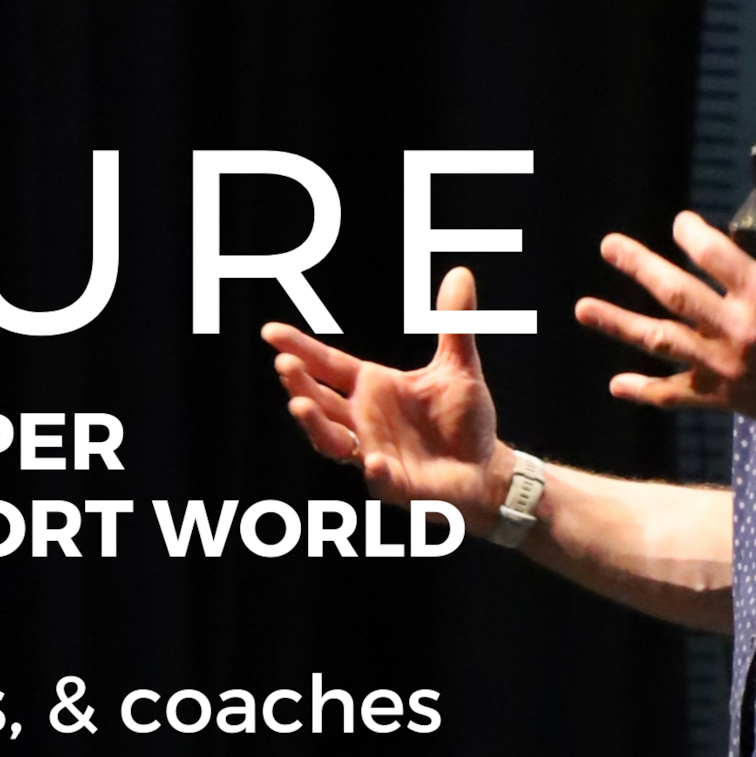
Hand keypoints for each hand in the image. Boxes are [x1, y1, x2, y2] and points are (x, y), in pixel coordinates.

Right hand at [263, 267, 511, 516]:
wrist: (485, 468)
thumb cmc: (463, 418)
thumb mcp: (459, 366)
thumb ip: (454, 324)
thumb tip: (461, 273)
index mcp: (371, 388)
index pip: (327, 365)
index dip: (300, 348)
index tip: (270, 333)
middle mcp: (363, 419)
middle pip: (319, 401)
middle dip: (299, 385)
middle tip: (285, 365)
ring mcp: (373, 452)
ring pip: (331, 441)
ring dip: (315, 426)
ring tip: (300, 407)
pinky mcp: (395, 483)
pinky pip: (378, 480)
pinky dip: (374, 472)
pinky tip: (373, 461)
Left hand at [575, 208, 755, 438]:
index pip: (714, 253)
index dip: (691, 233)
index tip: (681, 224)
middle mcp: (739, 330)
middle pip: (675, 292)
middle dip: (638, 266)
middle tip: (608, 246)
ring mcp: (726, 367)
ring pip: (661, 342)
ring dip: (618, 324)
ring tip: (582, 308)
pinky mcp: (724, 397)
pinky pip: (676, 395)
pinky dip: (644, 391)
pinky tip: (615, 384)